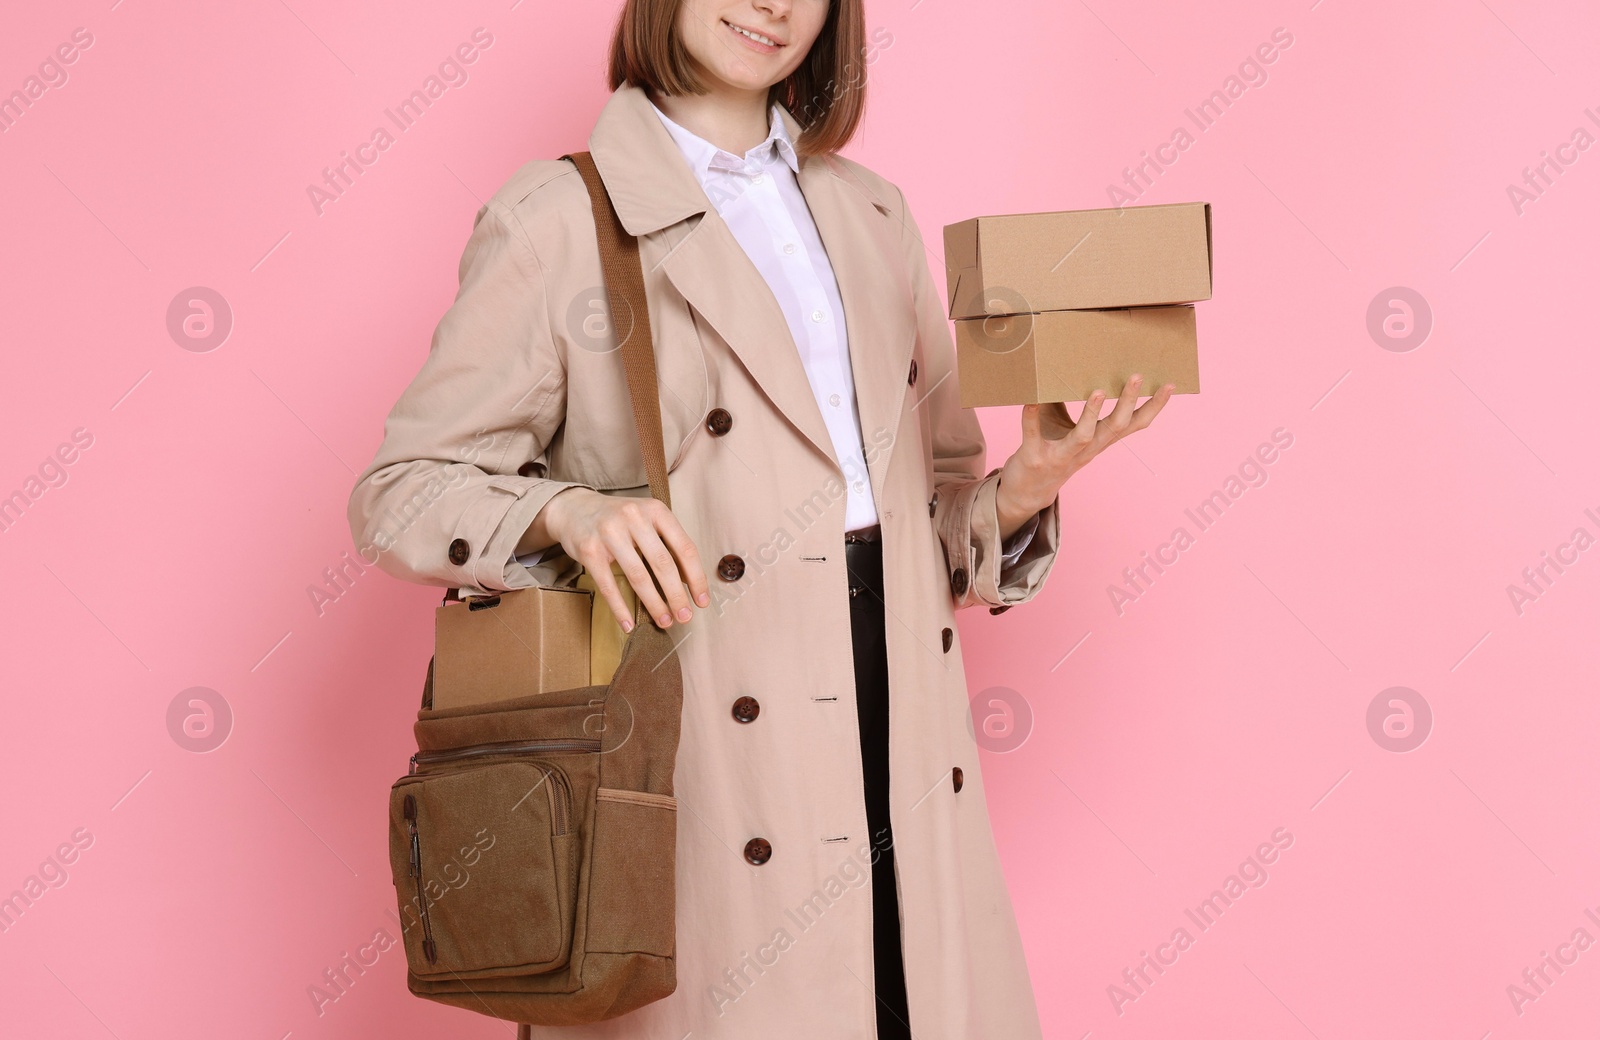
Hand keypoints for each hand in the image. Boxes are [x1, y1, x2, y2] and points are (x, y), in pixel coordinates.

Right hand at [536, 488, 709, 632]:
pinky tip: (628, 624)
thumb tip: (689, 581)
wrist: (573, 508)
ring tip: (664, 621)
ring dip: (654, 604)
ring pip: (638, 576)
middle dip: (677, 595)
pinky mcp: (589, 550)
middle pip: (663, 564)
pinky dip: (620, 608)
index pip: (684, 548)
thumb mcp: (647, 521)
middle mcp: (634, 517)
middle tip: (685, 617)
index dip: (696, 577)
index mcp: (656, 510)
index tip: (702, 601)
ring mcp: (610, 533)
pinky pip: (608, 585)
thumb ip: (667, 544)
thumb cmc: (618, 520)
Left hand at [994, 374, 1175, 535]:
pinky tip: (1030, 401)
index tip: (1170, 386)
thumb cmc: (1049, 450)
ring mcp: (1061, 456)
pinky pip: (1033, 436)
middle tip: (1138, 376)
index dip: (1153, 407)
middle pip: (1115, 428)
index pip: (1133, 425)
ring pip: (1082, 437)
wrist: (1026, 492)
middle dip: (1127, 402)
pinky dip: (1031, 419)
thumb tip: (1070, 363)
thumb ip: (1068, 399)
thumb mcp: (1065, 425)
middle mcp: (1086, 450)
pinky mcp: (1034, 458)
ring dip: (1090, 414)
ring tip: (1097, 390)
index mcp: (1099, 441)